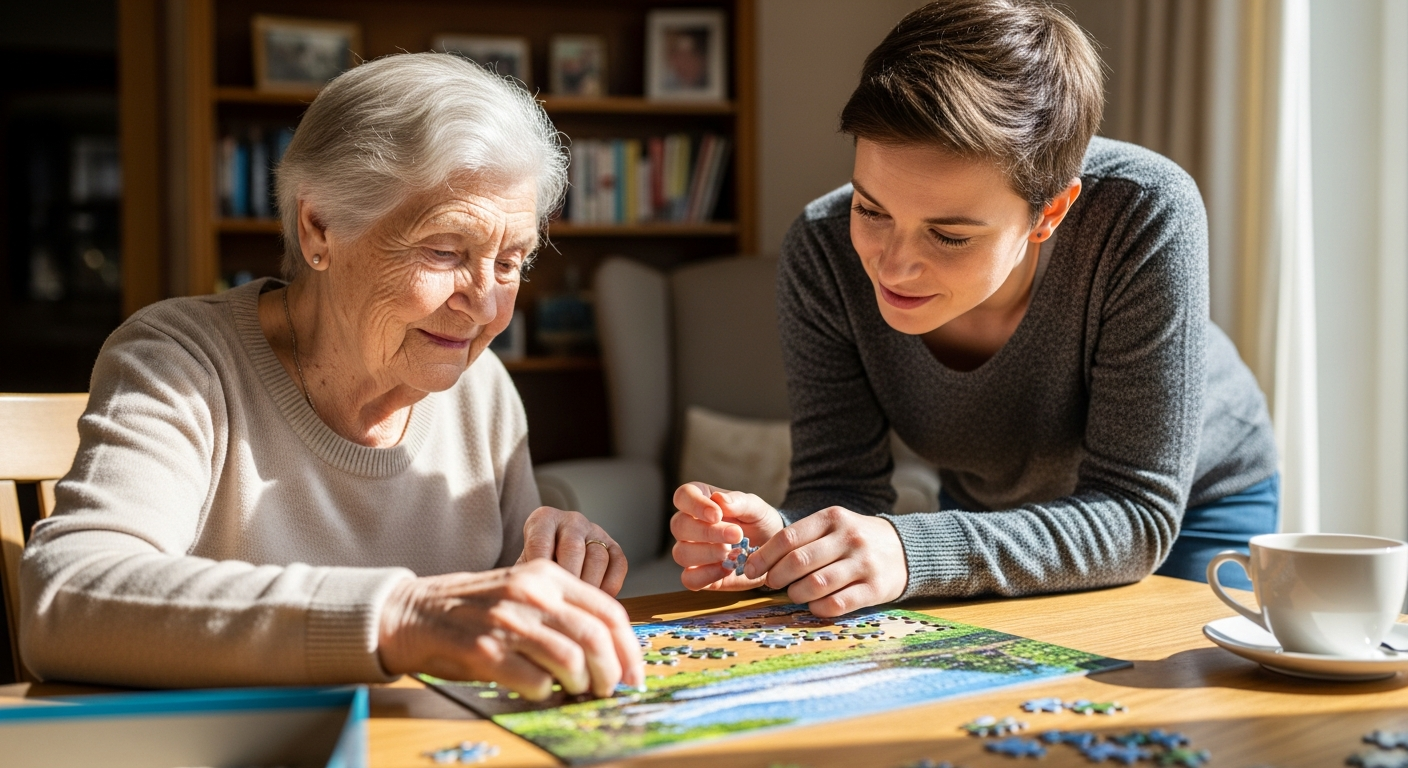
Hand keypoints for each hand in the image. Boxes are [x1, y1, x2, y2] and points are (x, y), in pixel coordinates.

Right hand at [377, 559, 643, 699]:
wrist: (412, 611)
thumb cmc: (474, 608)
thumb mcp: (524, 591)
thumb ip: (563, 610)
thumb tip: (609, 651)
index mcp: (546, 575)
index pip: (609, 611)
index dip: (629, 648)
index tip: (634, 673)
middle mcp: (531, 592)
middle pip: (596, 637)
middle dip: (611, 672)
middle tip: (610, 689)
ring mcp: (507, 621)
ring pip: (570, 660)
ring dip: (580, 684)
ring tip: (575, 690)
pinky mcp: (484, 650)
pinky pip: (534, 680)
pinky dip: (544, 691)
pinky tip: (538, 689)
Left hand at [518, 506, 627, 595]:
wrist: (553, 562)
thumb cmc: (535, 568)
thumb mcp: (524, 568)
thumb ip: (525, 576)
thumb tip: (526, 593)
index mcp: (543, 520)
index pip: (540, 542)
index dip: (540, 572)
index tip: (541, 594)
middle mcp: (571, 521)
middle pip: (573, 549)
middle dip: (569, 580)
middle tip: (564, 603)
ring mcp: (595, 531)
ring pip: (598, 558)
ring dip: (590, 586)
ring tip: (580, 605)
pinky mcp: (614, 546)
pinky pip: (619, 564)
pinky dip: (610, 586)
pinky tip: (598, 599)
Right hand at [670, 482, 785, 590]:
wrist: (774, 552)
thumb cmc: (760, 524)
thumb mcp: (756, 509)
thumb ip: (739, 502)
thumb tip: (719, 499)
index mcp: (701, 501)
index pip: (683, 496)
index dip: (695, 505)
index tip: (717, 515)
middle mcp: (690, 525)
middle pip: (679, 526)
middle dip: (707, 532)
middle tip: (736, 535)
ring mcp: (691, 552)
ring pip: (681, 553)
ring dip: (708, 553)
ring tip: (733, 553)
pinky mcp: (698, 576)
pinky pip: (689, 579)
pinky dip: (707, 575)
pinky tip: (728, 569)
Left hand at [742, 506, 906, 616]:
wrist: (903, 550)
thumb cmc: (855, 540)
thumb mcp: (832, 527)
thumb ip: (802, 539)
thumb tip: (760, 561)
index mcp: (832, 518)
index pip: (788, 538)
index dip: (763, 557)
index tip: (749, 570)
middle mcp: (849, 538)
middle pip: (799, 562)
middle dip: (776, 577)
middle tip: (771, 584)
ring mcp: (863, 563)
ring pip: (816, 585)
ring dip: (796, 594)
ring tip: (794, 594)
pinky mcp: (875, 588)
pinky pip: (837, 604)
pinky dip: (818, 608)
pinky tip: (814, 606)